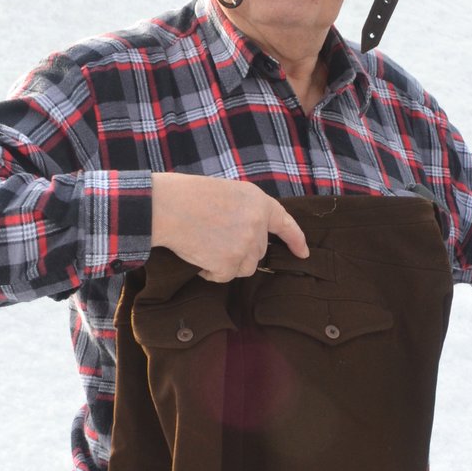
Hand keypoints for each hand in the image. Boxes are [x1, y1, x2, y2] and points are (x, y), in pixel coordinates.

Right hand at [150, 175, 308, 279]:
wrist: (168, 207)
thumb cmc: (190, 196)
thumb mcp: (229, 193)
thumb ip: (246, 212)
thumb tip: (252, 238)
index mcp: (259, 202)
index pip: (285, 224)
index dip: (296, 240)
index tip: (303, 253)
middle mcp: (257, 225)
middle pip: (259, 252)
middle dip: (240, 250)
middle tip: (214, 236)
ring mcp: (246, 245)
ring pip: (245, 267)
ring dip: (227, 264)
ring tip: (206, 245)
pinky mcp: (230, 263)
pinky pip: (225, 277)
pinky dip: (211, 272)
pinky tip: (198, 255)